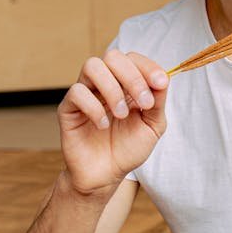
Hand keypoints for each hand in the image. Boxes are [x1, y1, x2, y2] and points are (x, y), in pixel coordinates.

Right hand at [57, 50, 167, 192]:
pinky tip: (102, 125)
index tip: (160, 83)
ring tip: (121, 114)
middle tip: (143, 103)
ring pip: (92, 66)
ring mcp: (86, 93)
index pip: (133, 59)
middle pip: (113, 56)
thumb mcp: (153, 126)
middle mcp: (105, 83)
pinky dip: (93, 107)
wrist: (106, 176)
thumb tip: (163, 78)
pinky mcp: (68, 108)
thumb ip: (158, 102)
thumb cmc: (128, 149)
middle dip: (132, 77)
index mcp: (126, 84)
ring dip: (112, 88)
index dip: (148, 67)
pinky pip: (76, 92)